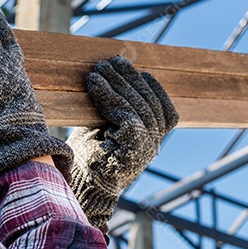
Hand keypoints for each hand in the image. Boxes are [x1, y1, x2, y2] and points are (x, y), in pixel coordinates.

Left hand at [68, 56, 178, 230]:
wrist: (81, 187)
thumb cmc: (89, 156)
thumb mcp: (106, 127)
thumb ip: (117, 109)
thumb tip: (112, 77)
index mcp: (152, 142)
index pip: (166, 112)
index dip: (156, 89)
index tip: (141, 70)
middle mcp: (154, 146)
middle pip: (149, 103)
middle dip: (129, 79)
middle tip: (110, 61)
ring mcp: (146, 149)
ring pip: (137, 107)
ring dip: (115, 83)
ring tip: (98, 70)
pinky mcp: (133, 149)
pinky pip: (126, 115)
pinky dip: (108, 97)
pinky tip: (94, 86)